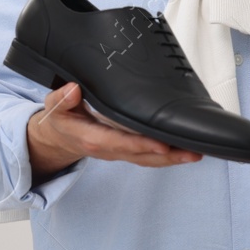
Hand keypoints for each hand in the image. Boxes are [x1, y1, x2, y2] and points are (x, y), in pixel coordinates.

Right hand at [26, 82, 202, 179]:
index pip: (120, 143)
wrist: (58, 138)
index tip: (162, 144)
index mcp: (92, 138)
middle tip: (193, 152)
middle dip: (168, 156)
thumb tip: (73, 90)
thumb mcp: (53, 107)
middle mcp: (108, 149)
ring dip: (173, 158)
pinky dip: (168, 156)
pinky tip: (184, 151)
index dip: (141, 145)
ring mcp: (119, 152)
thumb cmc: (60, 120)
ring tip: (196, 153)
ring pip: (149, 159)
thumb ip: (62, 99)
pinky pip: (148, 157)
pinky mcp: (126, 151)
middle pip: (142, 156)